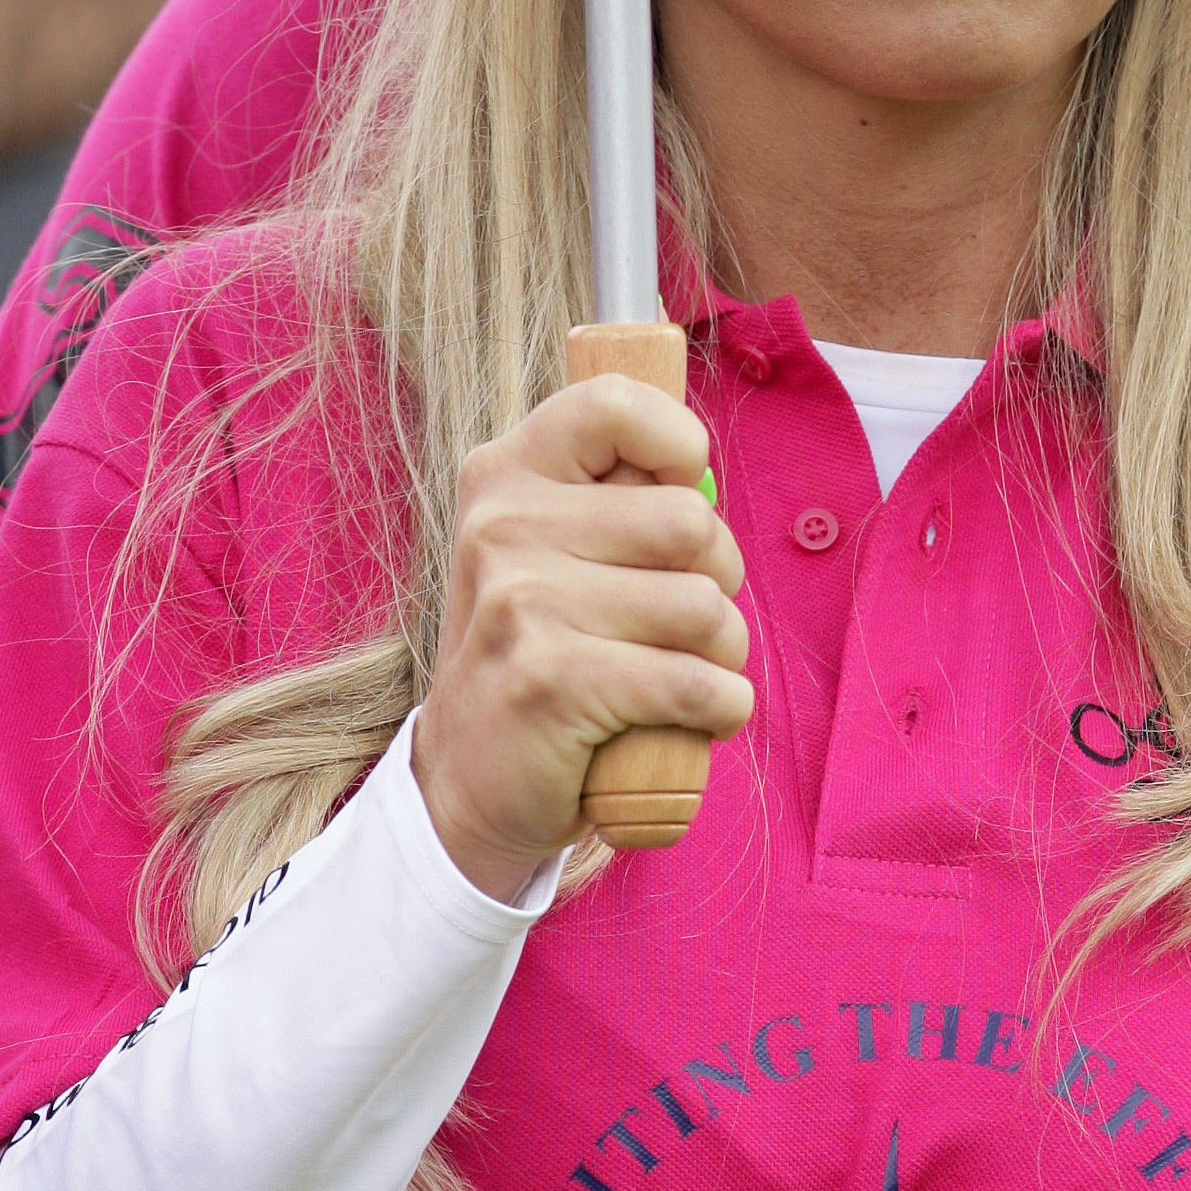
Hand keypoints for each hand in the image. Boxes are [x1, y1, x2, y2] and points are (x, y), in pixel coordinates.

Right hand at [410, 377, 753, 901]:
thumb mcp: (552, 555)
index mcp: (505, 476)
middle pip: (690, 522)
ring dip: (721, 657)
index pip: (614, 407)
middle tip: (681, 625)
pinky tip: (692, 721)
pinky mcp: (551, 680)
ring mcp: (521, 603)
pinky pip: (695, 682)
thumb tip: (697, 467)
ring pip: (704, 608)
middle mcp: (502, 527)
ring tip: (678, 678)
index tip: (680, 495)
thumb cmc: (543, 656)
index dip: (679, 446)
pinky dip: (719, 710)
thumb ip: (611, 498)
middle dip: (718, 583)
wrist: (468, 782)